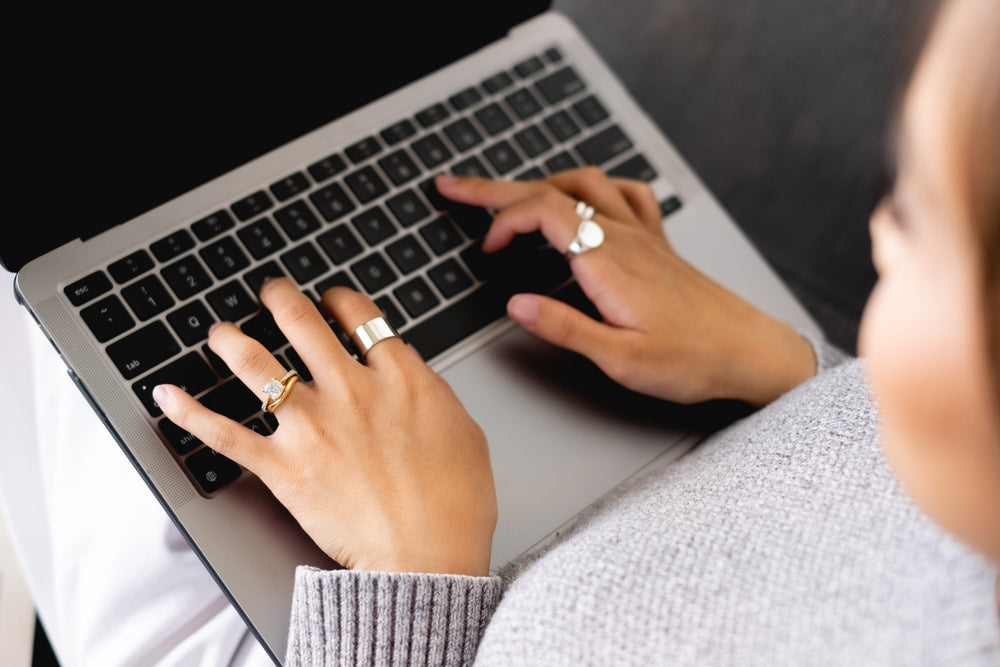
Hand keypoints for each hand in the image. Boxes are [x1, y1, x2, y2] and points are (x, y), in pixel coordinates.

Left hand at [154, 278, 496, 575]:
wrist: (430, 556)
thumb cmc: (457, 502)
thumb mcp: (464, 429)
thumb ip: (432, 392)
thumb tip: (410, 374)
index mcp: (398, 378)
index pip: (358, 316)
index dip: (338, 300)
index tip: (330, 301)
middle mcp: (350, 390)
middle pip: (301, 322)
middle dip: (279, 298)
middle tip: (270, 293)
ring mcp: (312, 426)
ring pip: (256, 364)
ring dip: (230, 340)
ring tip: (219, 332)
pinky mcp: (282, 467)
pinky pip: (224, 433)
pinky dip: (189, 412)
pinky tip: (167, 394)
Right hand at [435, 168, 815, 405]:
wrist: (749, 352)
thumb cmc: (693, 360)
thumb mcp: (621, 359)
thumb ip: (565, 329)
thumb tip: (517, 306)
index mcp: (607, 261)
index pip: (542, 212)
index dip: (502, 220)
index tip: (485, 248)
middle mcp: (623, 237)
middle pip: (551, 190)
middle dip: (496, 187)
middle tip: (456, 186)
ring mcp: (643, 236)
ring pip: (585, 183)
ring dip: (542, 182)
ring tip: (513, 196)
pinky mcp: (658, 244)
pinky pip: (626, 194)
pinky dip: (595, 187)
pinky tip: (587, 199)